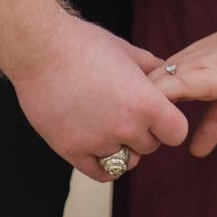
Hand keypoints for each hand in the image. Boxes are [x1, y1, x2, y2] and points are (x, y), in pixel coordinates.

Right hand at [8, 18, 189, 183]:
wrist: (40, 48)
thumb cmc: (84, 44)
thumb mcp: (126, 50)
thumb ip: (152, 68)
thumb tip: (169, 76)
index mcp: (145, 103)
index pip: (176, 133)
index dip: (169, 124)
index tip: (158, 115)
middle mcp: (126, 127)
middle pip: (150, 146)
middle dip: (143, 132)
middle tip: (125, 112)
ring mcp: (99, 142)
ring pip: (126, 160)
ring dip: (122, 147)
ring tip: (107, 123)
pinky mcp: (72, 151)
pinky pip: (101, 172)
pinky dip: (103, 162)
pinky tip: (97, 144)